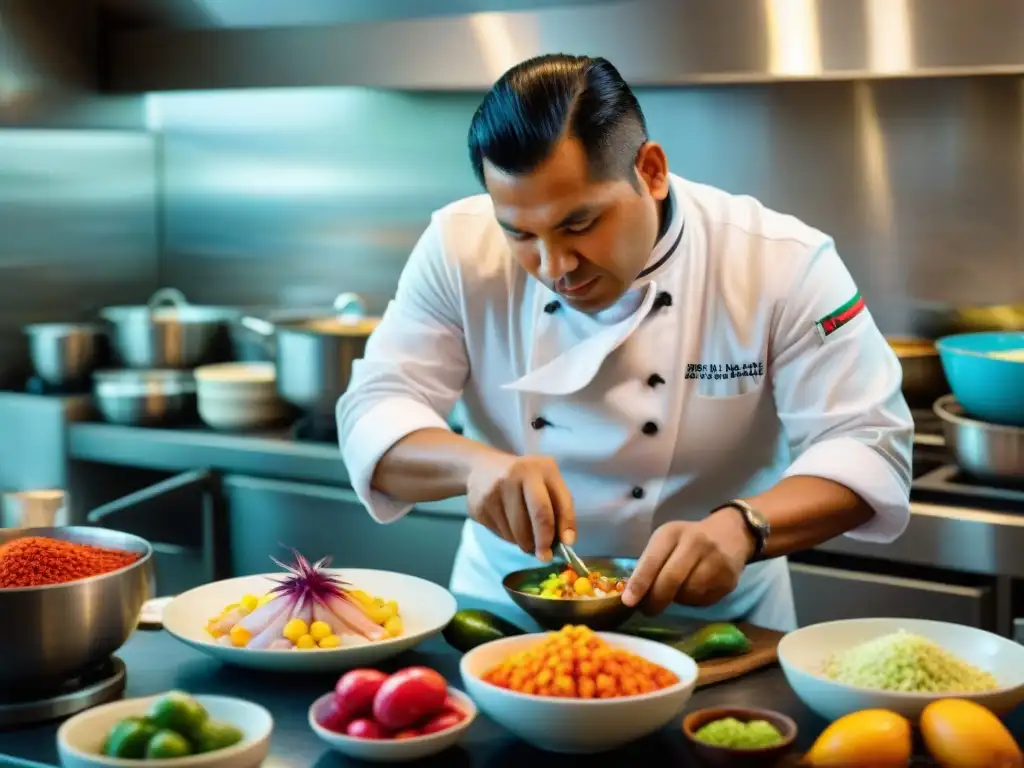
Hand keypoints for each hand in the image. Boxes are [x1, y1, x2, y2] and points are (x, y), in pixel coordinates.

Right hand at [465, 452, 575, 560]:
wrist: (482, 467)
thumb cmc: (524, 477)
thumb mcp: (547, 480)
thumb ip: (560, 506)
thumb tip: (566, 541)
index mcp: (537, 469)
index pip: (552, 502)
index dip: (561, 527)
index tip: (567, 544)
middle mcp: (513, 477)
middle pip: (536, 519)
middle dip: (543, 542)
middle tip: (545, 555)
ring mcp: (493, 492)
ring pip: (517, 532)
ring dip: (526, 542)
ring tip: (527, 537)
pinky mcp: (479, 507)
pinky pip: (501, 533)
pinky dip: (510, 538)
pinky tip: (510, 526)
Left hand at [621, 512, 753, 614]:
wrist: (731, 534)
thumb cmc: (688, 539)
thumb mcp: (666, 541)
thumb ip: (650, 563)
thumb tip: (633, 595)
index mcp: (672, 533)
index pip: (653, 560)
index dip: (640, 583)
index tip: (628, 602)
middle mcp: (695, 544)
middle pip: (671, 580)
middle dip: (655, 600)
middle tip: (647, 610)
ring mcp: (715, 562)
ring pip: (687, 594)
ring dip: (676, 599)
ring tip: (678, 589)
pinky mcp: (728, 580)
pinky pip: (702, 600)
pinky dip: (693, 600)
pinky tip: (695, 587)